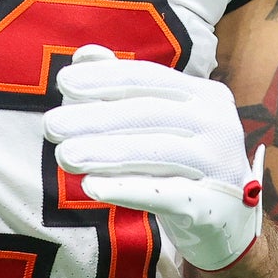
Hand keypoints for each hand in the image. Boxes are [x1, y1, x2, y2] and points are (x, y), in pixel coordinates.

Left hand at [44, 45, 265, 271]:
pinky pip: (164, 194)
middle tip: (51, 125)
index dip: (105, 78)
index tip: (63, 83)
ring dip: (104, 153)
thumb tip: (84, 55)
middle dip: (94, 118)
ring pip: (156, 152)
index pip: (149, 79)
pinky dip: (126, 189)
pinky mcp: (211, 205)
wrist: (226, 222)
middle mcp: (218, 124)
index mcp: (205, 94)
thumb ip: (125, 87)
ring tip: (63, 156)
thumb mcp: (161, 121)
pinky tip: (92, 187)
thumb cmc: (183, 163)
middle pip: (148, 114)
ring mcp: (219, 165)